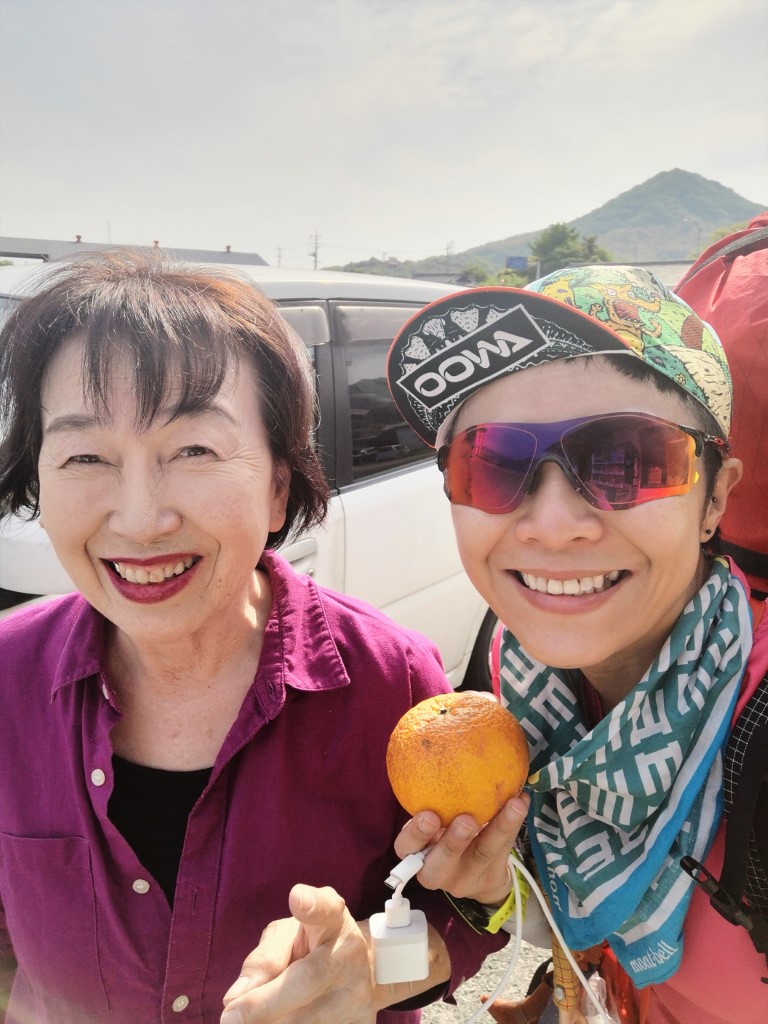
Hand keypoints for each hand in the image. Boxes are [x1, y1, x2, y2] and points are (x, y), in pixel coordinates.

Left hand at [220, 884, 376, 1023]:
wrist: (362, 969)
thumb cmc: (313, 945)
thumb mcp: (288, 936)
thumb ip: (263, 957)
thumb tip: (235, 996)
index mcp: (332, 918)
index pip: (325, 908)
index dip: (312, 904)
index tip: (297, 898)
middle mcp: (349, 951)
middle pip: (309, 978)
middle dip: (265, 1003)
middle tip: (230, 1017)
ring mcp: (360, 989)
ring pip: (309, 1019)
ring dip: (273, 1022)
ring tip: (251, 1020)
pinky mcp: (362, 1022)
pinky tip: (277, 1021)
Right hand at [393, 794, 529, 905]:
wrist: (476, 875)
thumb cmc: (444, 834)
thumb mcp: (432, 821)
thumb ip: (431, 797)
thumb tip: (437, 746)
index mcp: (416, 853)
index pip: (405, 847)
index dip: (414, 834)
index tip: (428, 814)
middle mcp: (435, 872)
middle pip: (439, 865)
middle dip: (452, 843)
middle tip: (466, 820)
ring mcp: (464, 880)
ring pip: (481, 855)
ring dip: (497, 828)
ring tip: (513, 805)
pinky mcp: (490, 880)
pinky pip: (504, 850)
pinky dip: (513, 824)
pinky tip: (522, 801)